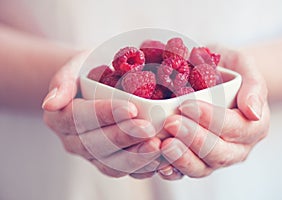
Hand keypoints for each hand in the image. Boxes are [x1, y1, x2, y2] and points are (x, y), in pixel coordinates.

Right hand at [42, 52, 160, 178]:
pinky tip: (158, 160)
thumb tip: (49, 104)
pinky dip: (141, 169)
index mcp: (59, 116)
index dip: (104, 115)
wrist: (94, 86)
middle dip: (124, 137)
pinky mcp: (106, 163)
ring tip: (156, 146)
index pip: (79, 117)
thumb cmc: (87, 72)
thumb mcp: (74, 68)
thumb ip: (62, 83)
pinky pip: (122, 171)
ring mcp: (89, 155)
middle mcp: (72, 140)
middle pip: (95, 144)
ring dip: (134, 158)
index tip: (131, 108)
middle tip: (148, 129)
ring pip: (109, 164)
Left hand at [158, 47, 269, 179]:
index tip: (187, 106)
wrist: (213, 76)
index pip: (236, 128)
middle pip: (219, 153)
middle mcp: (237, 147)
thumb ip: (254, 86)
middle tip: (171, 123)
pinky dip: (172, 170)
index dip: (212, 120)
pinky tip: (159, 162)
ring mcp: (216, 157)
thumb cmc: (228, 69)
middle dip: (194, 139)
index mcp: (254, 126)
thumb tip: (254, 112)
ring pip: (202, 167)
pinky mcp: (196, 161)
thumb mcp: (244, 65)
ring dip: (182, 158)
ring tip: (164, 144)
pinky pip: (185, 173)